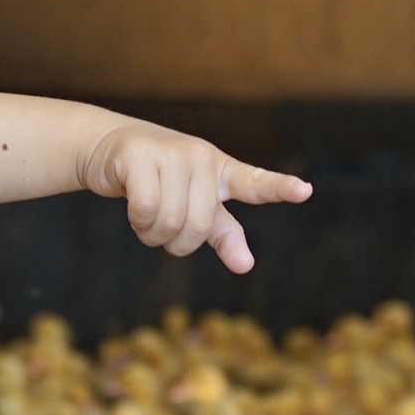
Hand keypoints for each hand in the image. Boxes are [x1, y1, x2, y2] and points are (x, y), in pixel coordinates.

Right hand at [77, 122, 309, 273]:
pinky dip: (137, 220)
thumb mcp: (194, 206)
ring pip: (172, 222)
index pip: (254, 182)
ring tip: (146, 217)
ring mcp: (172, 154)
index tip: (304, 191)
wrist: (109, 149)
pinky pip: (147, 209)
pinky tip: (133, 206)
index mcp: (220, 170)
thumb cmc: (158, 180)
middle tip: (161, 228)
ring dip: (153, 235)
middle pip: (200, 227)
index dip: (279, 188)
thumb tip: (246, 265)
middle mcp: (201, 158)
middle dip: (177, 242)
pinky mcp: (140, 156)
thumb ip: (223, 234)